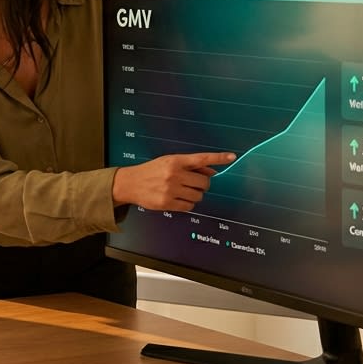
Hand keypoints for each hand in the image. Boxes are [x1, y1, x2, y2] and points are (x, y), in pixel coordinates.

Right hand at [111, 151, 235, 211]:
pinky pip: (190, 206)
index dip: (218, 158)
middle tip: (192, 184)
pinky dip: (187, 204)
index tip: (232, 157)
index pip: (201, 158)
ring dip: (194, 195)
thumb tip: (211, 171)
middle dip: (202, 184)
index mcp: (175, 161)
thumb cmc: (151, 171)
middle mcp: (174, 174)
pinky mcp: (167, 203)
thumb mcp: (168, 162)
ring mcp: (171, 189)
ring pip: (198, 196)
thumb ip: (190, 166)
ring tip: (181, 191)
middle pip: (204, 183)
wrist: (130, 183)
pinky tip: (177, 199)